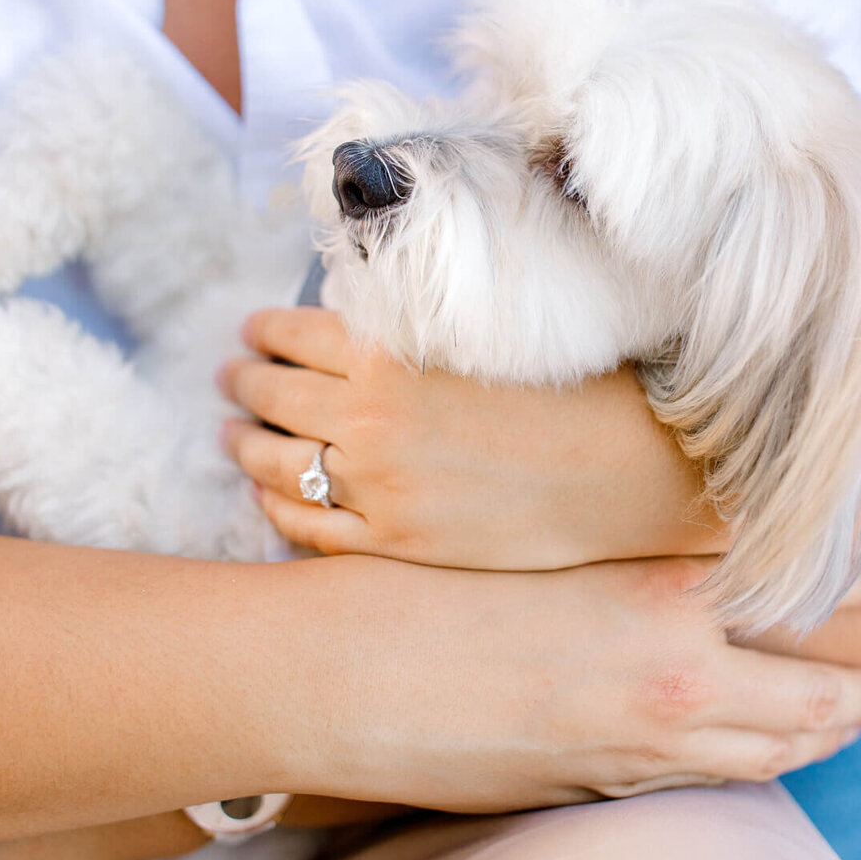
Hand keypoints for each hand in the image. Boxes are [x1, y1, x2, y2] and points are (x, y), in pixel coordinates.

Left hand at [220, 307, 719, 567]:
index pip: (296, 333)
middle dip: (244, 381)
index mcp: (390, 353)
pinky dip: (276, 509)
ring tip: (231, 434)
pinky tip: (267, 497)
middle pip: (274, 394)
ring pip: (276, 463)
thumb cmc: (575, 386)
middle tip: (230, 375)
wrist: (629, 468)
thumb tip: (353, 317)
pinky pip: (308, 527)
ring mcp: (379, 487)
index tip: (254, 330)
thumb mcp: (482, 332)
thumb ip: (409, 326)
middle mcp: (370, 419)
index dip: (266, 331)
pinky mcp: (397, 543)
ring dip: (244, 443)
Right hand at [272, 552, 860, 809]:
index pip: (795, 595)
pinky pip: (691, 787)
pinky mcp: (587, 791)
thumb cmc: (421, 585)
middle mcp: (666, 688)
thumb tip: (687, 535)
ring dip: (805, 745)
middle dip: (852, 701)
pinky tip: (736, 756)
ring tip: (834, 728)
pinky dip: (735, 771)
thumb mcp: (544, 540)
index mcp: (658, 604)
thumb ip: (628, 544)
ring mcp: (630, 752)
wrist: (340, 677)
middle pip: (801, 707)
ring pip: (757, 761)